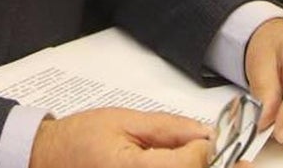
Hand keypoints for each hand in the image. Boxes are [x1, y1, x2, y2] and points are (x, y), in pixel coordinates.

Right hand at [28, 108, 211, 167]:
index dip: (204, 150)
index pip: (187, 165)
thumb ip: (169, 128)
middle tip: (233, 162)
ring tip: (206, 162)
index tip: (207, 138)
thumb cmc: (79, 140)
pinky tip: (187, 167)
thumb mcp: (124, 120)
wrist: (49, 160)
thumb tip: (206, 133)